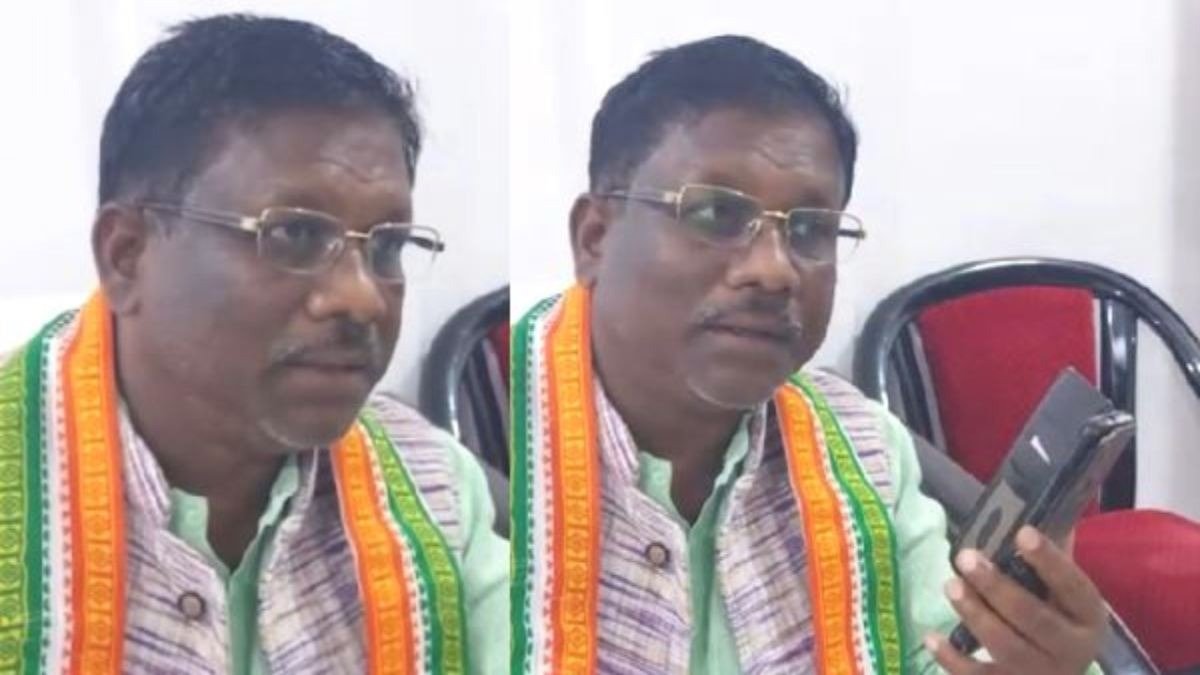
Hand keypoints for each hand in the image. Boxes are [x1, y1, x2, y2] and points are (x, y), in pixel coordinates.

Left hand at [924, 526, 1106, 673]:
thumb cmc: (1060, 622)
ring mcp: (1041, 674)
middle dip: (998, 588)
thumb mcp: (1066, 595)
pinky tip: (931, 637)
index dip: (1049, 561)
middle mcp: (1071, 649)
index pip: (1073, 586)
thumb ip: (1054, 557)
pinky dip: (953, 660)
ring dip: (976, 615)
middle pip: (1034, 619)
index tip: (1022, 532)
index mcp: (1089, 617)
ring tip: (950, 585)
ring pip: (1007, 647)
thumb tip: (1041, 504)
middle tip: (966, 558)